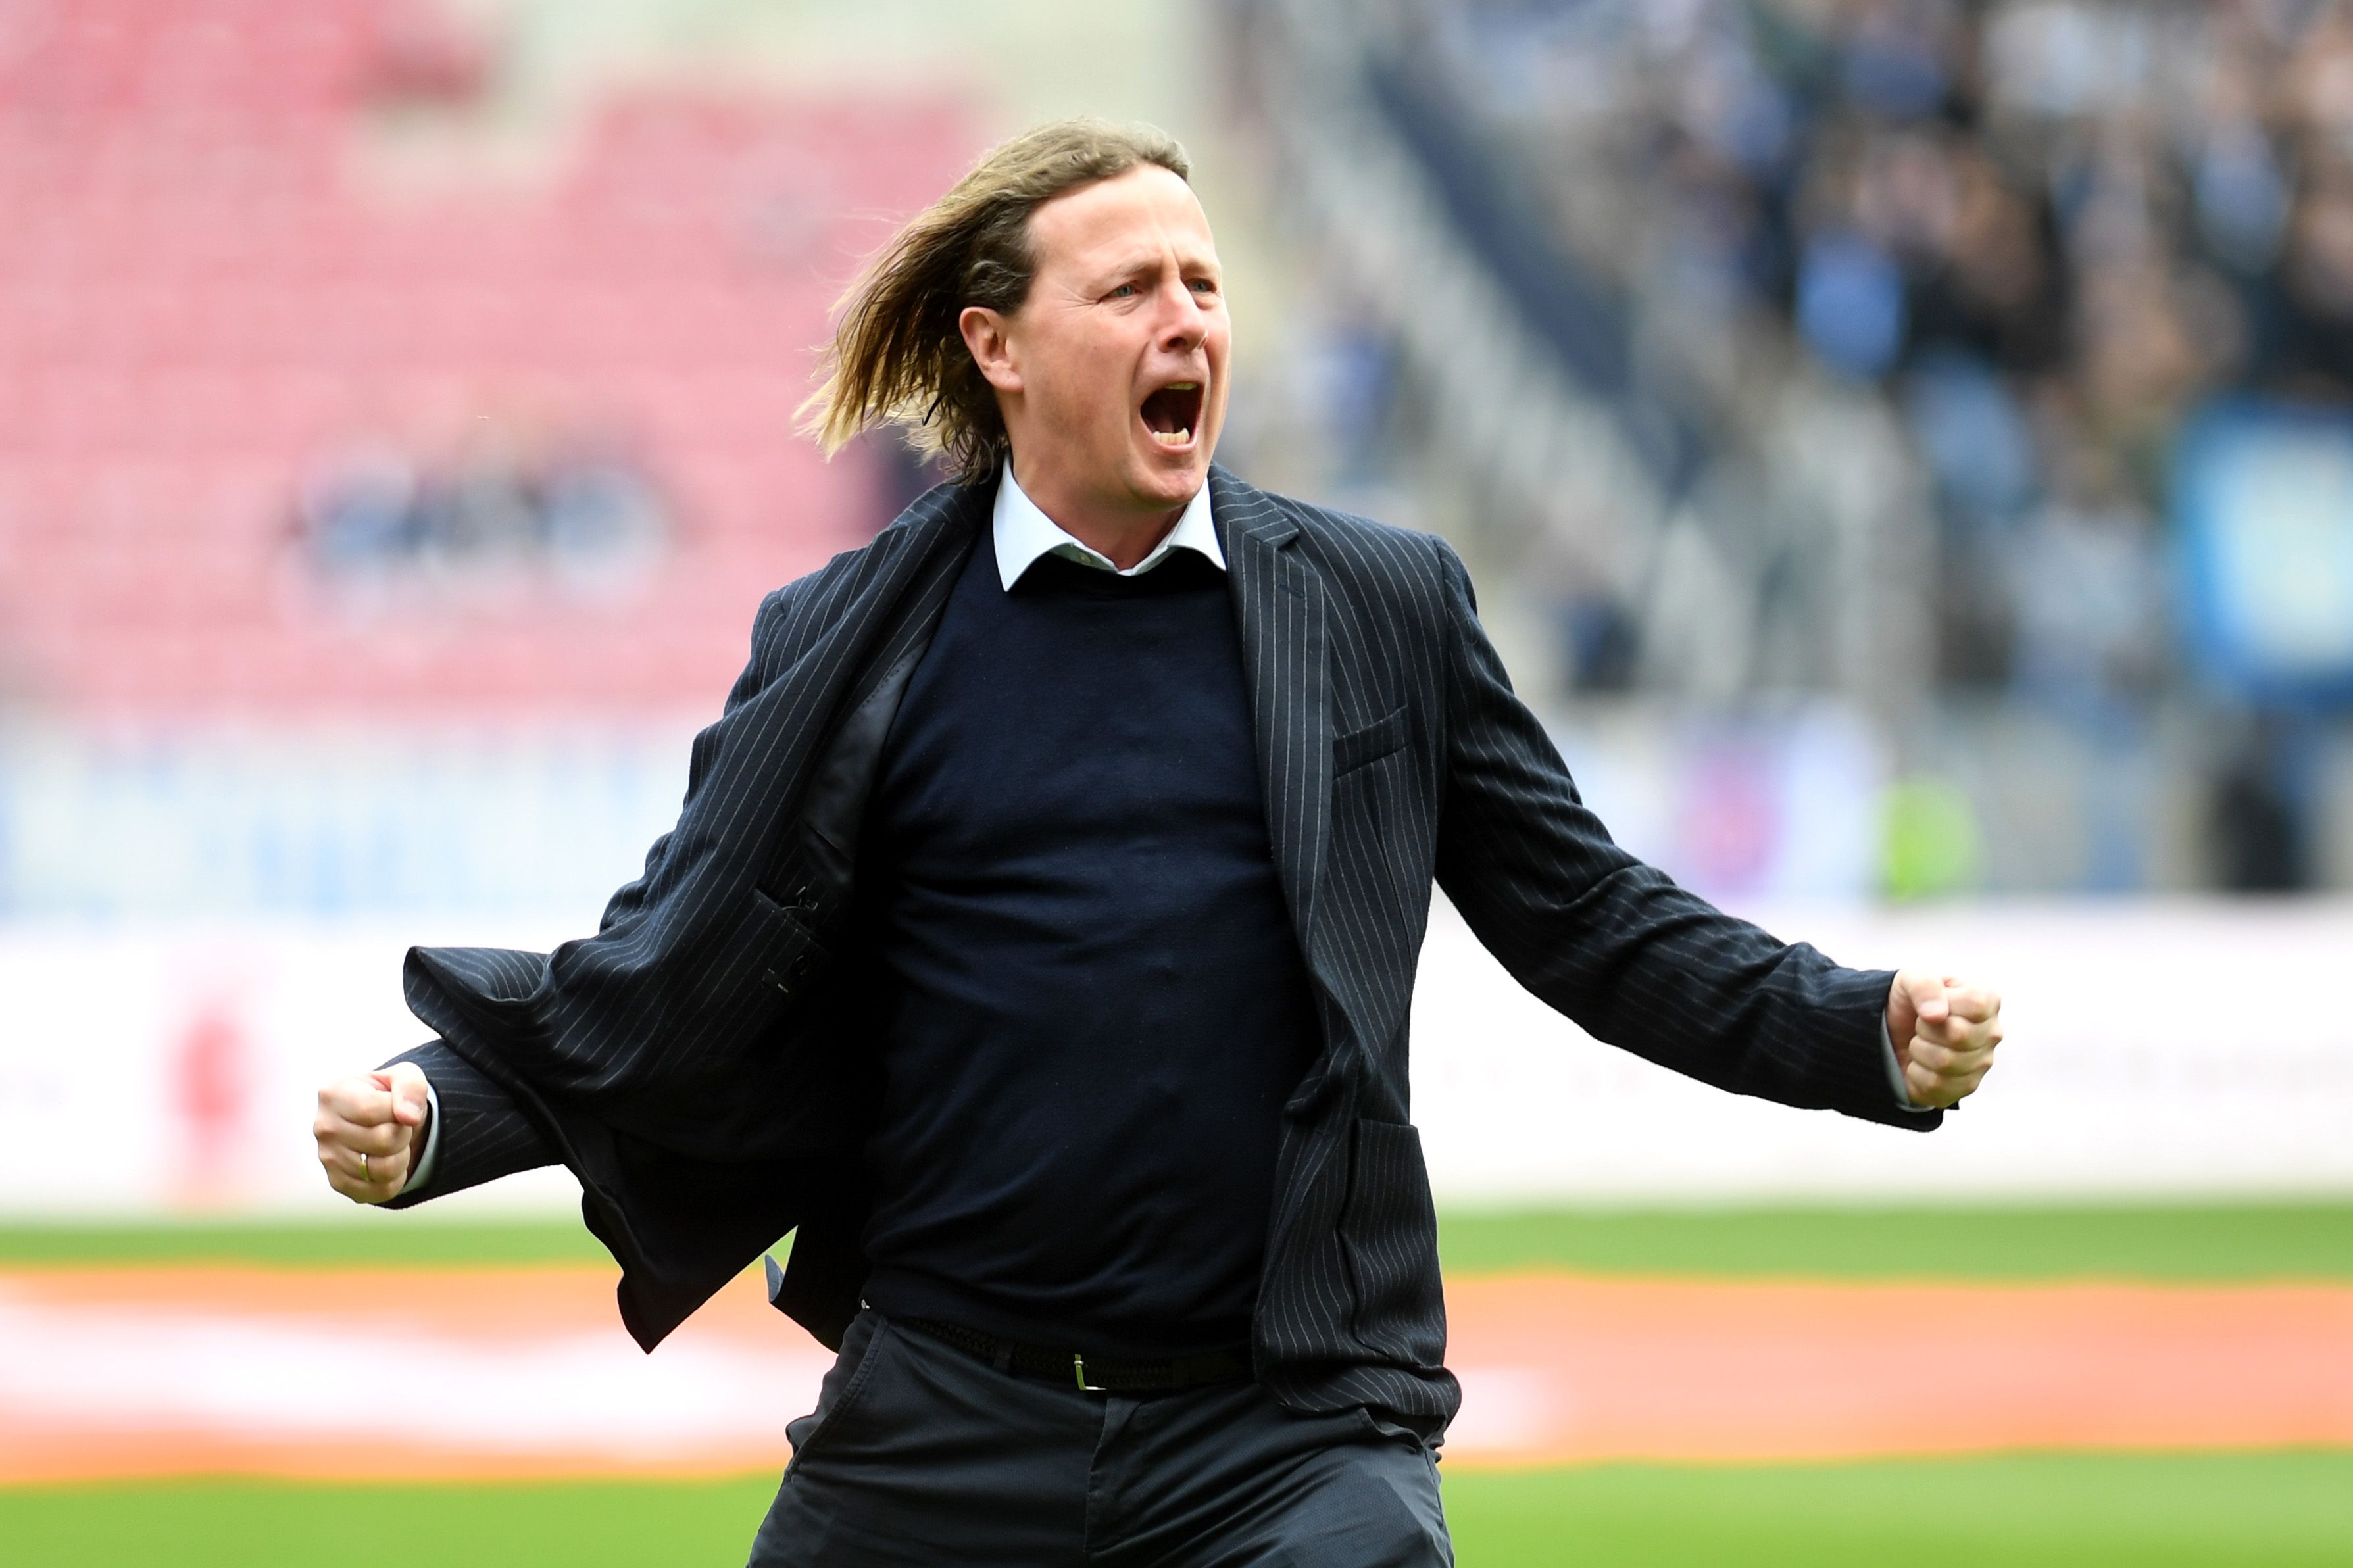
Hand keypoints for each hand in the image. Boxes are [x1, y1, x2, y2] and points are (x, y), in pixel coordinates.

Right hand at [315, 1062, 431, 1202]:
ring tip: (391, 1142)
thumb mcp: (405, 1077)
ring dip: (401, 1156)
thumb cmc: (390, 1095)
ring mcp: (327, 1158)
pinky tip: (386, 1160)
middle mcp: (323, 1127)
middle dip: (403, 1133)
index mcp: (333, 1094)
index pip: (373, 1110)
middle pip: (383, 1141)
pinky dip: (395, 1178)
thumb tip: (408, 1117)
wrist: (380, 1119)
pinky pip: (380, 1191)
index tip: (398, 1107)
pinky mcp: (338, 1182)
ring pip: (384, 1169)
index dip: (399, 1111)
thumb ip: (410, 1086)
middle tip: (396, 1126)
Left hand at [1886, 971, 2002, 1109]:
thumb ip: (1925, 985)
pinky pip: (1937, 1085)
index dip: (1943, 1005)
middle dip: (1925, 1028)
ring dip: (1919, 1050)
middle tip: (1921, 1025)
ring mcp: (1982, 1063)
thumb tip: (1937, 1015)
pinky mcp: (1966, 1086)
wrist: (1895, 1031)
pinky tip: (1920, 1063)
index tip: (1931, 1005)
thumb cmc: (1911, 1002)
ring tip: (1921, 1042)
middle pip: (1958, 1035)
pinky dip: (1917, 1073)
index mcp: (1987, 1000)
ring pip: (1945, 1062)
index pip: (1976, 1005)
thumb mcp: (1910, 980)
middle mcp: (1992, 1033)